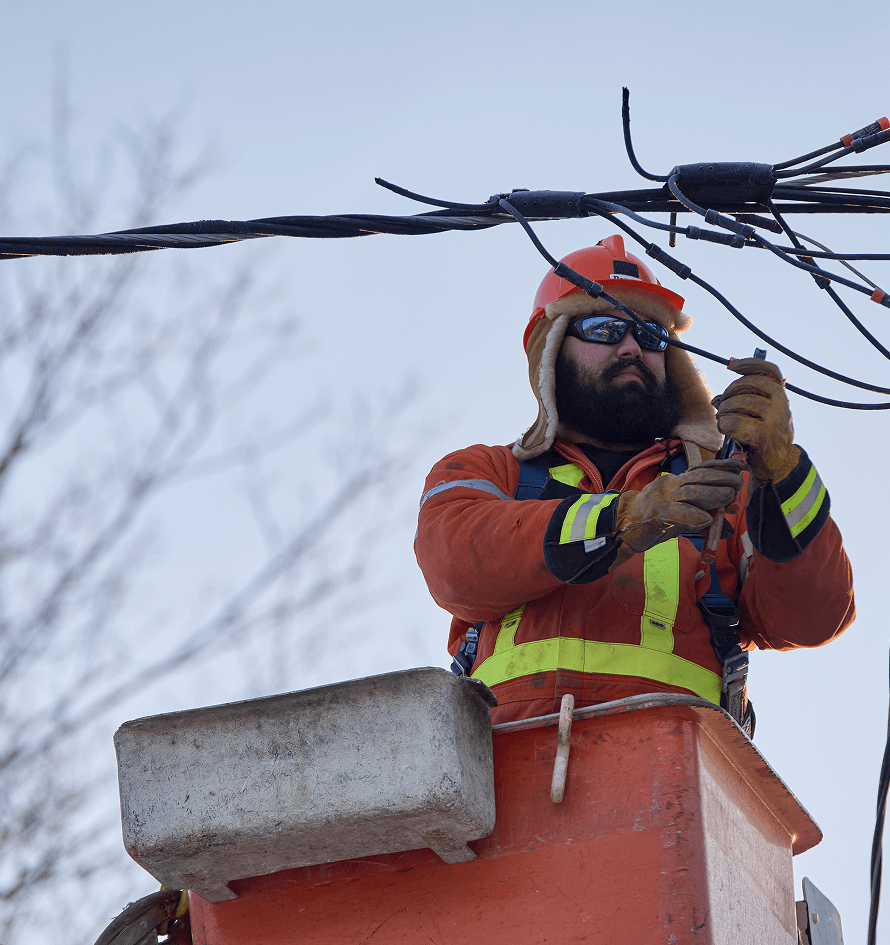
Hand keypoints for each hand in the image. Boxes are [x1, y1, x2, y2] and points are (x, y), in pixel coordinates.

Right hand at [615, 459, 746, 554]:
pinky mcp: (656, 514)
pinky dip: (693, 516)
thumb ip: (703, 521)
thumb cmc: (653, 522)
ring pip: (691, 491)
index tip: (739, 465)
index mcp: (676, 483)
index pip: (701, 469)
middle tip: (738, 483)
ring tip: (729, 497)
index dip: (721, 466)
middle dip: (722, 479)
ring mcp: (662, 498)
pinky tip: (706, 519)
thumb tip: (728, 529)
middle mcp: (670, 486)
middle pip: (699, 477)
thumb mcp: (680, 518)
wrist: (623, 527)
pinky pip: (677, 513)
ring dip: (713, 494)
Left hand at [713, 358, 798, 485]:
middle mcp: (782, 404)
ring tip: (723, 419)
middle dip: (728, 393)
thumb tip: (716, 399)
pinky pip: (734, 423)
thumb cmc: (763, 436)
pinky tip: (725, 429)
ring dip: (724, 411)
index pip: (769, 370)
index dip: (750, 363)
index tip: (732, 366)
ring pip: (738, 403)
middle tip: (722, 405)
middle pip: (747, 384)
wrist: (778, 464)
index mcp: (781, 395)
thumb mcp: (758, 414)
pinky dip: (724, 425)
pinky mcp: (764, 437)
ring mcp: (775, 420)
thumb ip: (742, 401)